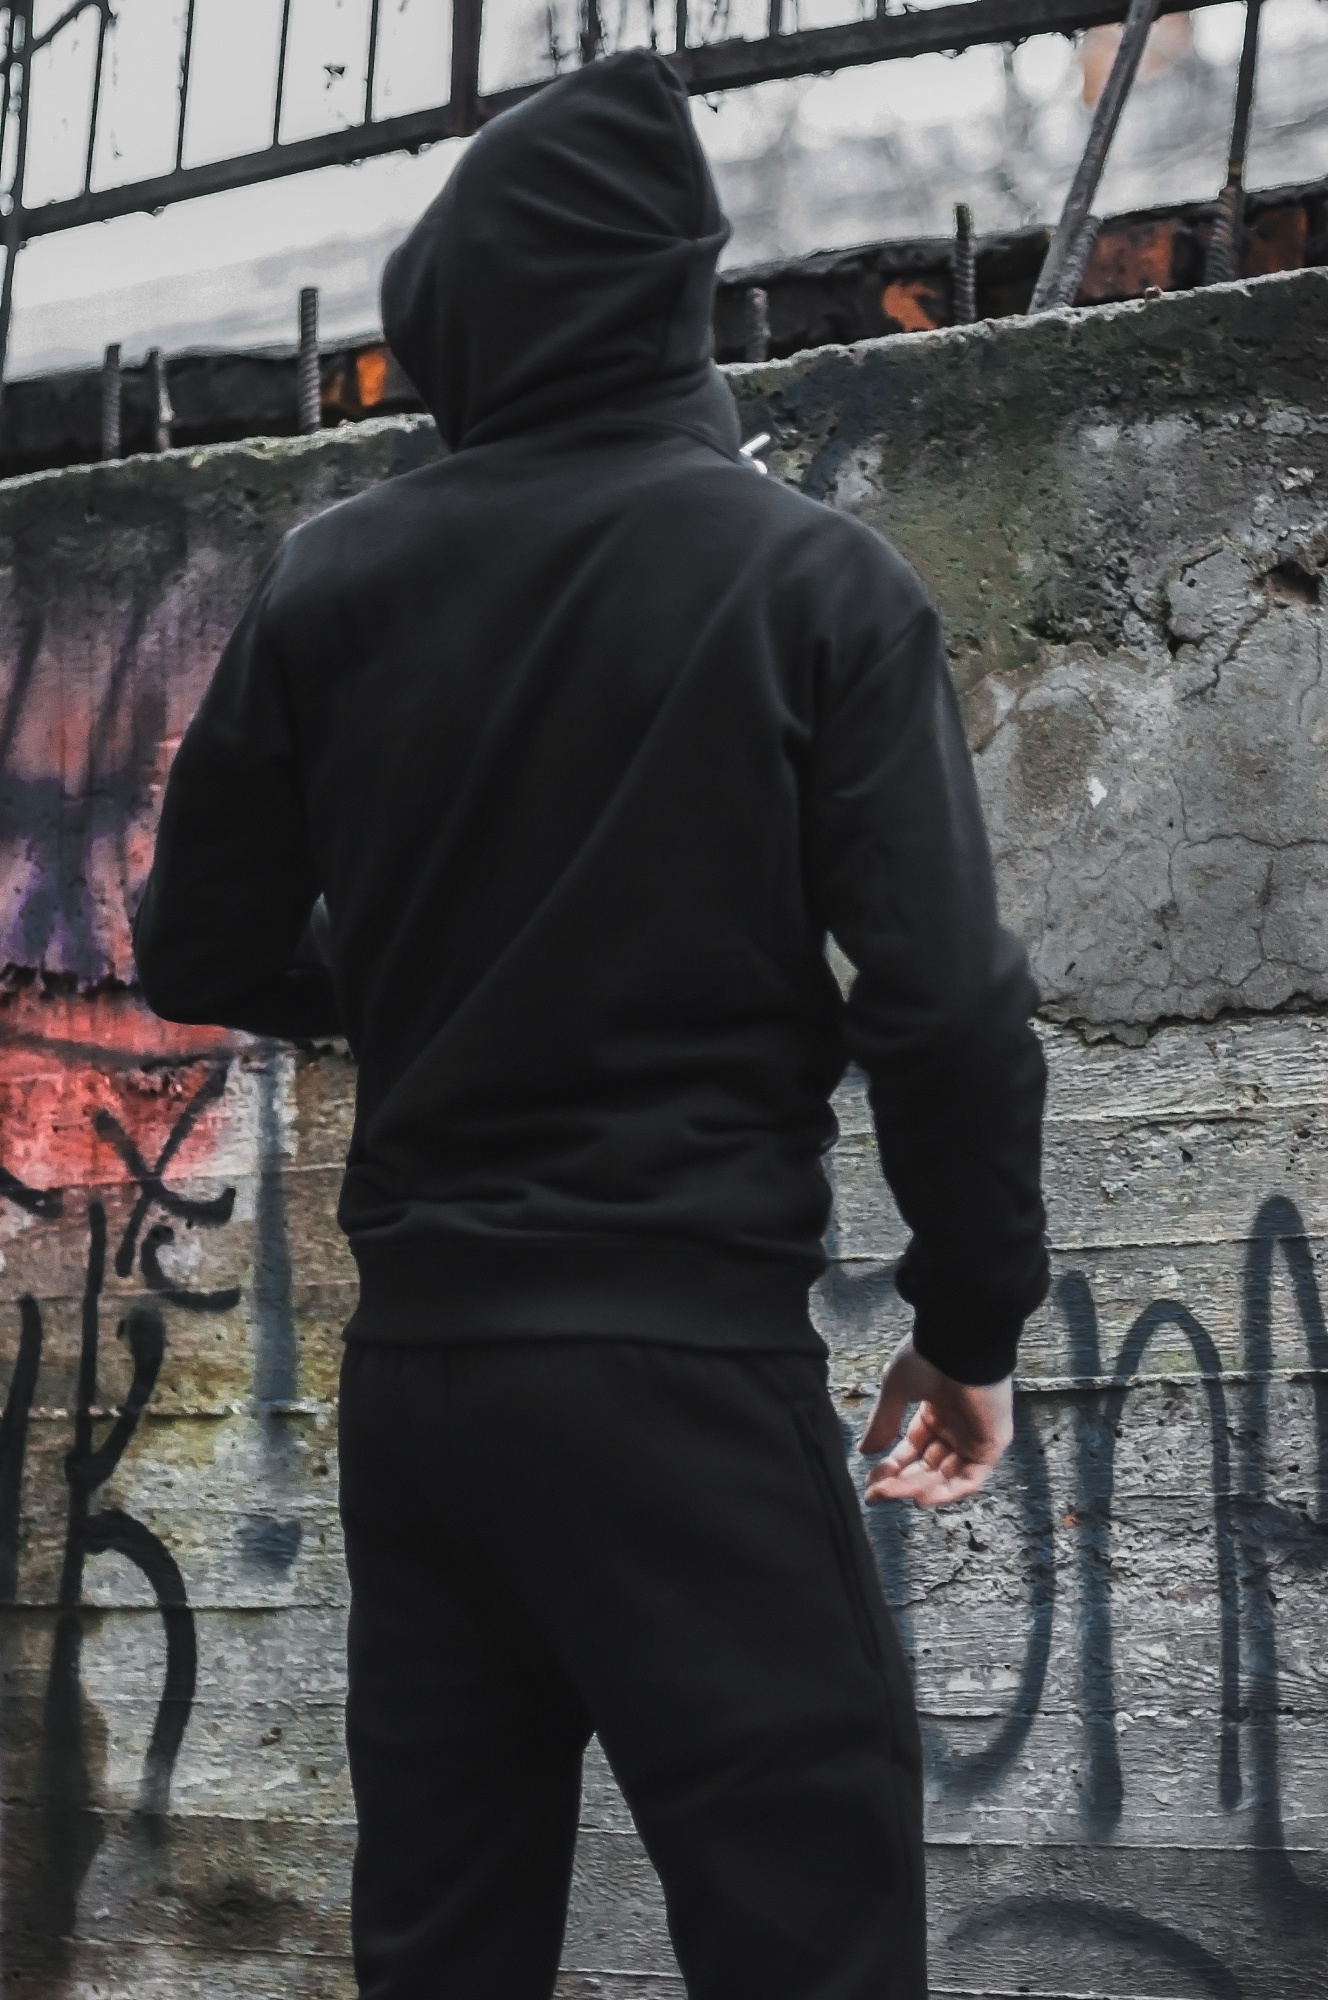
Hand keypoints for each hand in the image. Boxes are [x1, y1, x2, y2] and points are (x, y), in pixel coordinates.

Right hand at [857, 1335, 1012, 1509]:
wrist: (960, 1340)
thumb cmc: (928, 1357)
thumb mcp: (896, 1390)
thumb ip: (883, 1422)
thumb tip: (864, 1452)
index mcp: (935, 1411)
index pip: (913, 1449)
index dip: (892, 1467)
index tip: (870, 1485)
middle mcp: (956, 1426)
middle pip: (927, 1466)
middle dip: (901, 1482)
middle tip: (876, 1495)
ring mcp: (975, 1436)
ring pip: (946, 1476)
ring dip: (919, 1489)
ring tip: (893, 1494)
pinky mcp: (992, 1443)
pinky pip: (970, 1477)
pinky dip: (947, 1492)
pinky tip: (921, 1498)